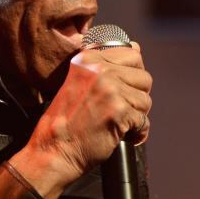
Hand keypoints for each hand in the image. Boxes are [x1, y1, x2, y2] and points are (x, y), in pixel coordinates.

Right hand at [10, 43, 151, 198]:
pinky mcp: (119, 112)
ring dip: (136, 116)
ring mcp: (110, 90)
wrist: (54, 150)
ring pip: (145, 100)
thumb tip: (137, 48)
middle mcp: (100, 70)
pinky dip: (136, 133)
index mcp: (89, 59)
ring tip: (118, 124)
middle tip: (121, 111)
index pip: (133, 55)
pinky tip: (122, 136)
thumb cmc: (66, 121)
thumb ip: (105, 65)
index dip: (133, 76)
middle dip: (136, 97)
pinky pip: (143, 122)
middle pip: (144, 78)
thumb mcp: (78, 81)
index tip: (124, 91)